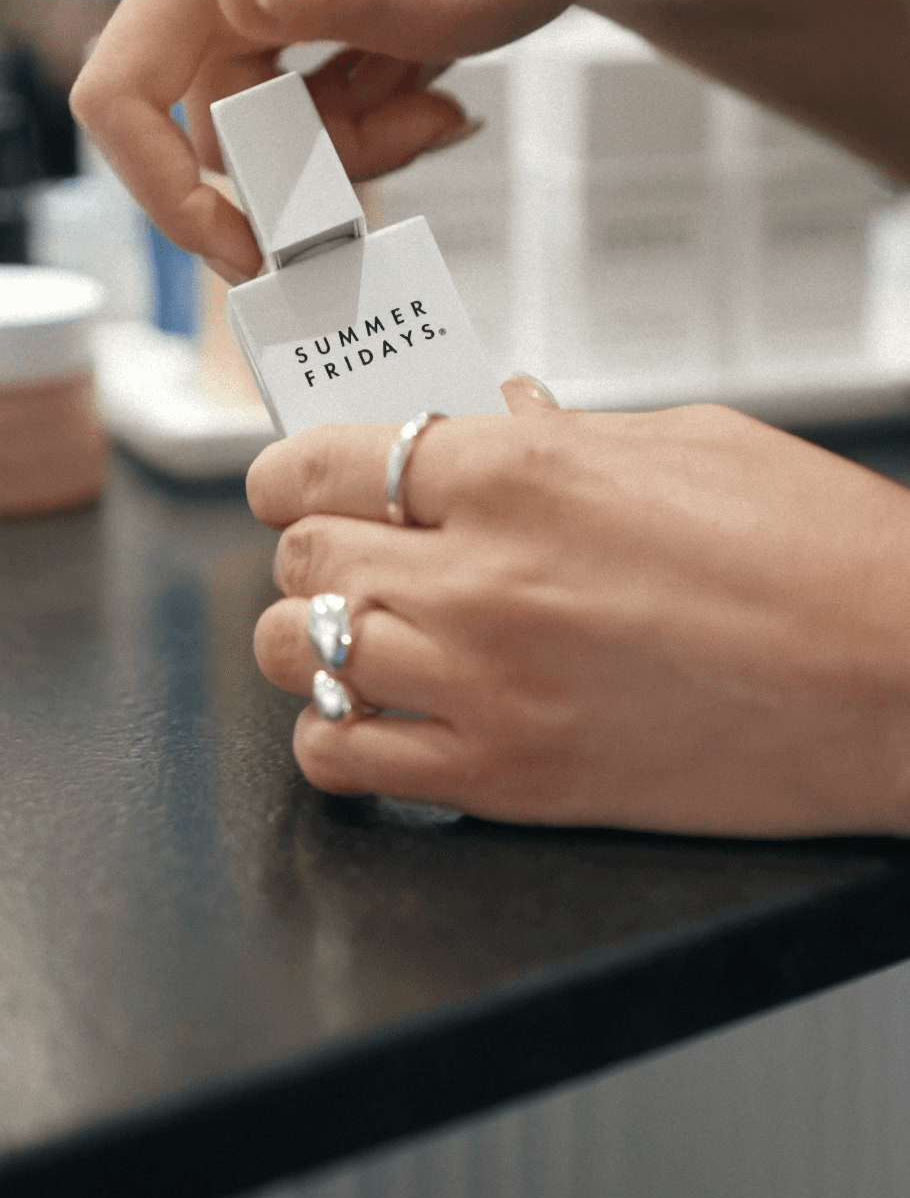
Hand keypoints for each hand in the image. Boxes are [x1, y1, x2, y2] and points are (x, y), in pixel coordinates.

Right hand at [69, 0, 688, 280]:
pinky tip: (422, 84)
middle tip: (414, 136)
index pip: (124, 93)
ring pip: (263, 127)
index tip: (248, 250)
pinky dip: (362, 120)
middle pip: (213, 124)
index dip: (169, 195)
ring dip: (352, 143)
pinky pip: (296, 104)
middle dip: (312, 162)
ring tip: (432, 100)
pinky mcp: (286, 2)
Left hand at [247, 398, 909, 835]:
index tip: (293, 480)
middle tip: (344, 547)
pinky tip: (374, 713)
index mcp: (526, 469)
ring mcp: (488, 686)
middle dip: (308, 546)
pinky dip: (336, 734)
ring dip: (309, 635)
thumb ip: (561, 433)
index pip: (326, 459)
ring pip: (298, 652)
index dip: (291, 469)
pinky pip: (345, 759)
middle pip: (302, 554)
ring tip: (352, 627)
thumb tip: (487, 416)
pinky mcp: (508, 780)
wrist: (903, 682)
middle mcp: (486, 576)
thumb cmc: (822, 558)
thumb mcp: (688, 444)